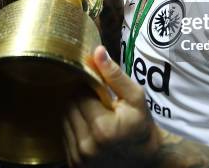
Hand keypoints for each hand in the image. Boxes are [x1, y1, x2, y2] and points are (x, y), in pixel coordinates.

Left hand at [63, 46, 159, 166]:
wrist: (144, 160)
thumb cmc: (140, 126)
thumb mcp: (135, 98)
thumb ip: (115, 75)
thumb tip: (97, 52)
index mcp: (103, 128)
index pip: (79, 94)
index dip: (87, 86)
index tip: (98, 87)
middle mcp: (87, 146)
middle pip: (69, 106)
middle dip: (80, 97)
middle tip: (96, 98)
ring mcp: (79, 157)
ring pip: (64, 119)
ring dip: (75, 110)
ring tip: (93, 111)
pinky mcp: (74, 163)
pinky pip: (64, 134)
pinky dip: (73, 125)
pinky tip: (89, 124)